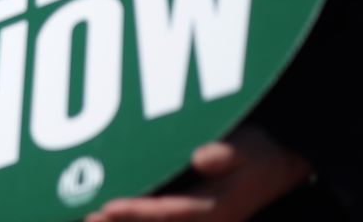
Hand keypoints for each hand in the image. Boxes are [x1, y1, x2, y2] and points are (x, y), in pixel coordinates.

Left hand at [86, 126, 310, 221]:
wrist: (275, 166)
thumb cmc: (256, 152)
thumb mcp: (249, 148)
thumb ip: (227, 153)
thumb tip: (203, 157)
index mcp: (216, 209)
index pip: (169, 213)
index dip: (137, 212)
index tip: (108, 207)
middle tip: (87, 219)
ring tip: (88, 220)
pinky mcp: (186, 221)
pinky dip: (132, 220)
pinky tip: (106, 216)